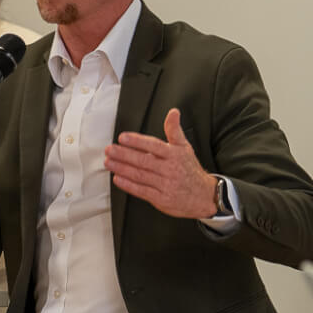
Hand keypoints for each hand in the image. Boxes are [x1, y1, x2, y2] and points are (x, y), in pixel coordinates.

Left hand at [103, 108, 218, 218]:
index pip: (154, 145)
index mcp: (175, 155)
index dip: (137, 141)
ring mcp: (165, 185)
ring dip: (122, 168)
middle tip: (109, 150)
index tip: (122, 137)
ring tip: (108, 162)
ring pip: (140, 175)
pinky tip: (117, 178)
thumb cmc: (189, 169)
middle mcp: (170, 169)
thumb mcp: (185, 147)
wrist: (203, 196)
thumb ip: (174, 130)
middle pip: (143, 161)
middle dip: (124, 155)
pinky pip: (142, 191)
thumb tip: (173, 112)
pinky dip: (128, 185)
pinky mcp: (161, 199)